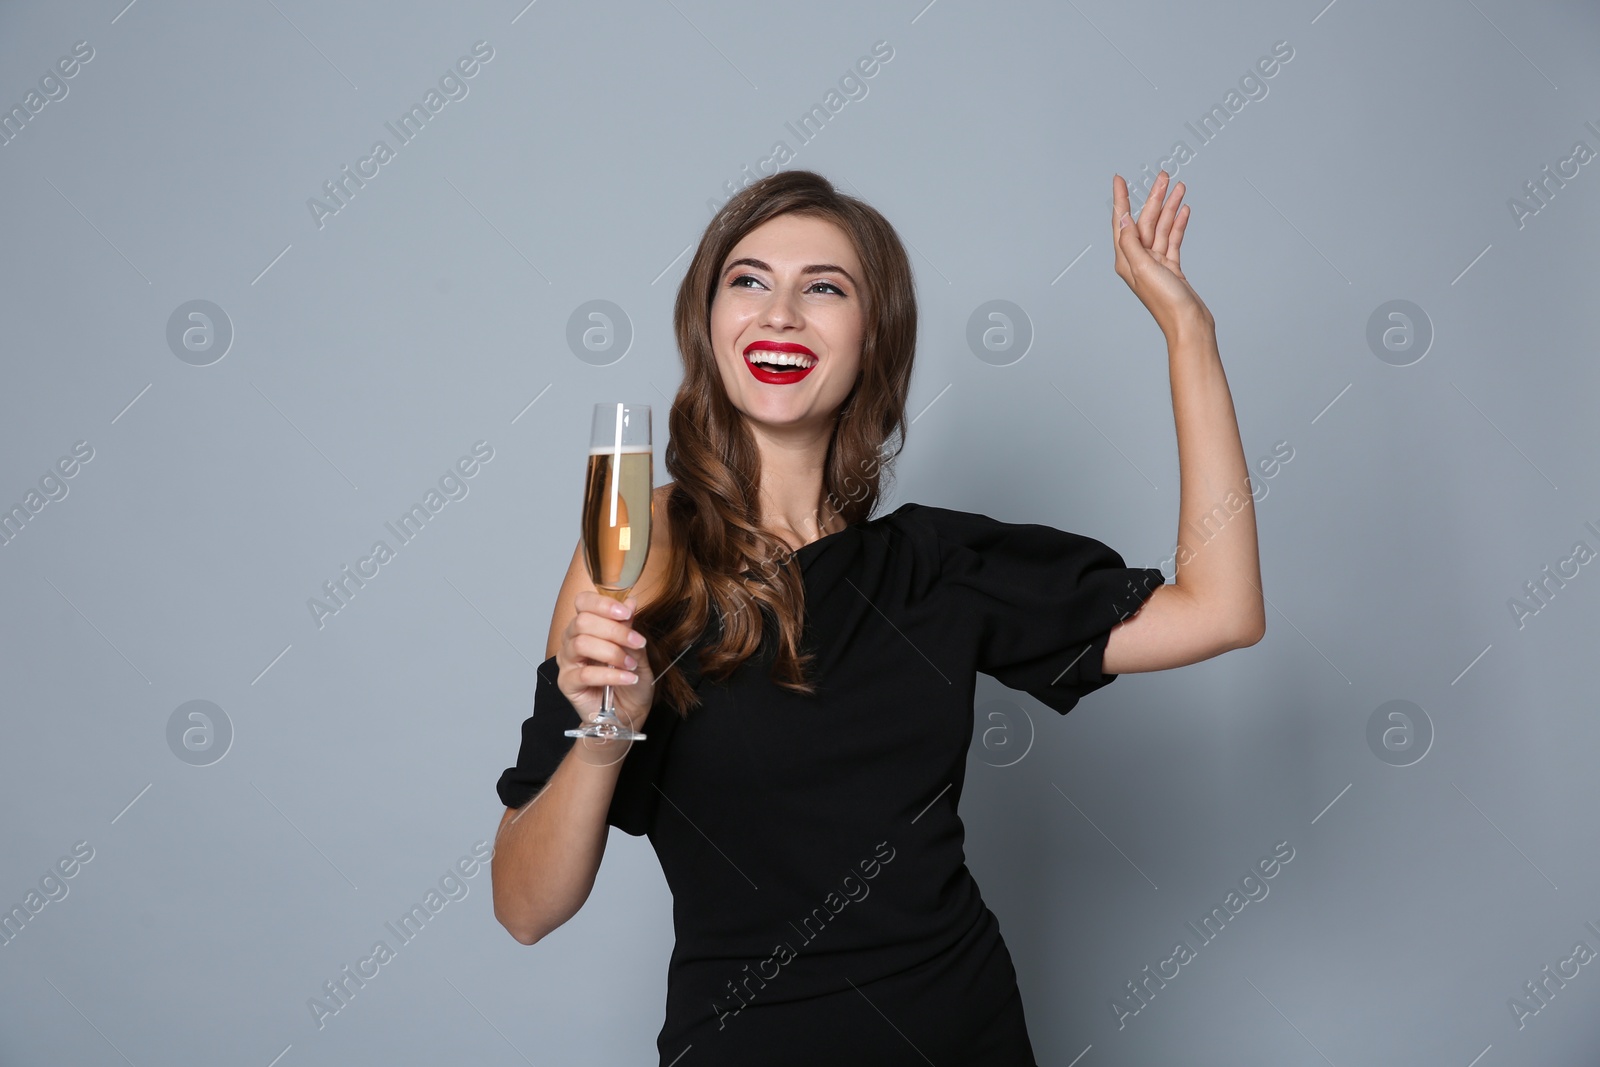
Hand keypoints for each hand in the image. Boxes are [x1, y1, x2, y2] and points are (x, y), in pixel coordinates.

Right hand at [555, 590, 655, 738]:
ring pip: (581, 643)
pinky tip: (627, 678)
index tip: (626, 613)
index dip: (603, 604)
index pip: (583, 602)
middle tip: (637, 642)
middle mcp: (572, 640)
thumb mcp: (637, 652)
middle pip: (583, 621)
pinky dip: (610, 674)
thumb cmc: (630, 681)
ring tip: (631, 665)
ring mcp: (567, 662)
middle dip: (614, 630)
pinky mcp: (567, 683)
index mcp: (587, 626)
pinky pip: (585, 673)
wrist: (628, 713)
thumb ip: (629, 628)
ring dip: (612, 652)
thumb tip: (630, 602)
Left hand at [1111, 172, 1212, 339]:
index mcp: (1126, 260)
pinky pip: (1172, 240)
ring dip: (1169, 207)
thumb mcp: (1143, 268)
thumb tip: (1123, 218)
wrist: (1189, 324)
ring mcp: (1155, 263)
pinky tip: (1183, 210)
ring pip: (1161, 228)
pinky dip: (1177, 224)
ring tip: (1179, 186)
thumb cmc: (1166, 302)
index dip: (1121, 199)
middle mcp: (1138, 260)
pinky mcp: (1171, 267)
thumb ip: (1131, 242)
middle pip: (1144, 221)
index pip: (1122, 222)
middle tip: (1163, 176)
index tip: (1119, 179)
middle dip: (1154, 197)